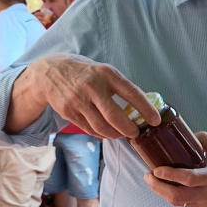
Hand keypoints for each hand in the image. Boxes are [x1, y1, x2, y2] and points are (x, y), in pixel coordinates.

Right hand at [18, 53, 160, 138]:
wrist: (50, 72)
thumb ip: (119, 87)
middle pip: (115, 116)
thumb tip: (141, 108)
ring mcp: (79, 101)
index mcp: (107, 74)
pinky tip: (107, 132)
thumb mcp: (104, 72)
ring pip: (101, 127)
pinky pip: (89, 129)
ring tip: (121, 134)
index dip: (146, 109)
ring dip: (115, 134)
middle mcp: (92, 87)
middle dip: (129, 129)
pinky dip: (101, 133)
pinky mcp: (69, 112)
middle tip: (136, 133)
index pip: (131, 93)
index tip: (156, 120)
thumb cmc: (86, 73)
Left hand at [144, 132, 206, 206]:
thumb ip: (204, 141)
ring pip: (178, 202)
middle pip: (177, 197)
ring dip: (162, 192)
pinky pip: (184, 203)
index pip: (189, 179)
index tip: (156, 168)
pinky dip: (173, 194)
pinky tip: (167, 185)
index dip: (169, 175)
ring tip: (153, 180)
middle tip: (148, 176)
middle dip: (158, 187)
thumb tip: (186, 135)